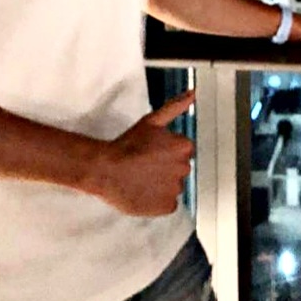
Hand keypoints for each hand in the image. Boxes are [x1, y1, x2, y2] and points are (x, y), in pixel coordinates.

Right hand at [90, 90, 195, 215]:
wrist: (106, 169)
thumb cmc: (128, 145)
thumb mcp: (152, 120)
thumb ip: (175, 106)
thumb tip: (193, 93)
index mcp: (184, 147)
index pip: (182, 151)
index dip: (165, 152)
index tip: (151, 152)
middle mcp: (185, 167)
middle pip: (179, 169)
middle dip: (165, 168)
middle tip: (144, 165)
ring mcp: (176, 188)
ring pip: (173, 186)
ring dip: (161, 184)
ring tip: (141, 178)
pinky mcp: (168, 206)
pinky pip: (168, 204)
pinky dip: (157, 200)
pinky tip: (143, 191)